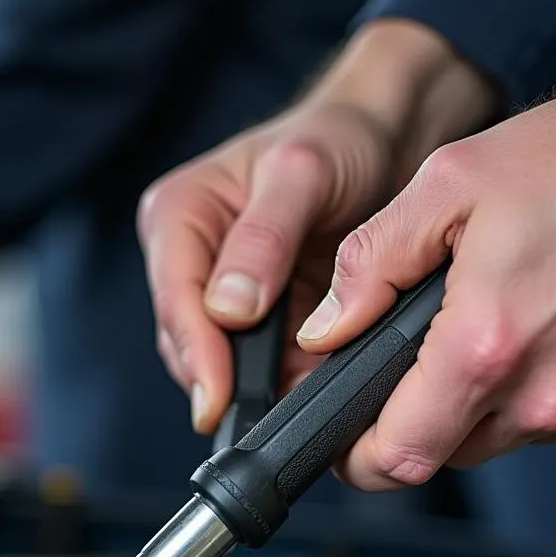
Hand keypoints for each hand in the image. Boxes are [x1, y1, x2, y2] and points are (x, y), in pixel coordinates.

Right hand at [138, 21, 495, 433]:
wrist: (379, 143)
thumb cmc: (337, 140)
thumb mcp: (303, 173)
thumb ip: (265, 236)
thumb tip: (228, 307)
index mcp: (179, 216)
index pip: (176, 301)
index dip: (198, 356)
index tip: (219, 399)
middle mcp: (190, 261)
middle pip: (189, 343)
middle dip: (226, 381)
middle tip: (269, 415)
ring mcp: (221, 296)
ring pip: (220, 364)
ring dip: (258, 388)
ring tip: (299, 400)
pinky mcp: (258, 321)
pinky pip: (262, 367)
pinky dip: (284, 383)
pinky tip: (310, 388)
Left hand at [294, 24, 555, 491]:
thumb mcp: (446, 187)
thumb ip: (369, 268)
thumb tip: (323, 332)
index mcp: (487, 346)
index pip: (398, 458)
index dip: (356, 458)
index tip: (345, 439)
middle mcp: (548, 394)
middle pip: (445, 454)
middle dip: (416, 420)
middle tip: (421, 358)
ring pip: (500, 442)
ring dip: (478, 406)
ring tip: (492, 329)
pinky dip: (536, 397)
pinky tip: (546, 336)